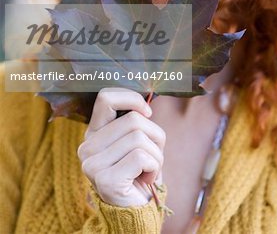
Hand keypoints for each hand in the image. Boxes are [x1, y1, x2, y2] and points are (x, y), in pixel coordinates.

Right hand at [77, 88, 165, 206]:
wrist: (135, 212)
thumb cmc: (138, 172)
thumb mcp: (134, 141)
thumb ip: (133, 122)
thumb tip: (146, 105)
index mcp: (93, 133)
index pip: (106, 98)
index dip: (132, 99)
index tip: (147, 113)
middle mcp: (87, 147)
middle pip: (133, 119)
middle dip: (154, 135)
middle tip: (152, 154)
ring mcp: (93, 164)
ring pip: (140, 137)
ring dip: (156, 154)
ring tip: (148, 169)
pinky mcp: (105, 180)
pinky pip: (142, 157)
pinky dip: (154, 166)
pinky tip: (146, 179)